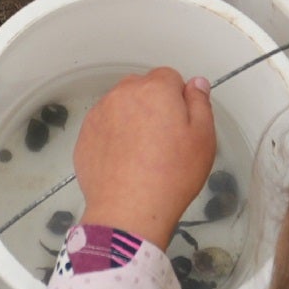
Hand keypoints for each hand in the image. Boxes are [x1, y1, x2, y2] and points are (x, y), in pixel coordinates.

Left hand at [72, 69, 215, 248]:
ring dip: (131, 119)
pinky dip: (113, 137)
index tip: (180, 124)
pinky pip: (104, 126)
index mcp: (155, 89)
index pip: (169, 77)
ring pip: (121, 106)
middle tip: (163, 139)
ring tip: (141, 154)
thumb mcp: (203, 138)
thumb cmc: (172, 175)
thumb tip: (196, 83)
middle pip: (142, 88)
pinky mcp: (85, 136)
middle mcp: (123, 93)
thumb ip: (200, 103)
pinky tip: (123, 162)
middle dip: (153, 105)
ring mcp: (99, 114)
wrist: (128, 211)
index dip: (178, 99)